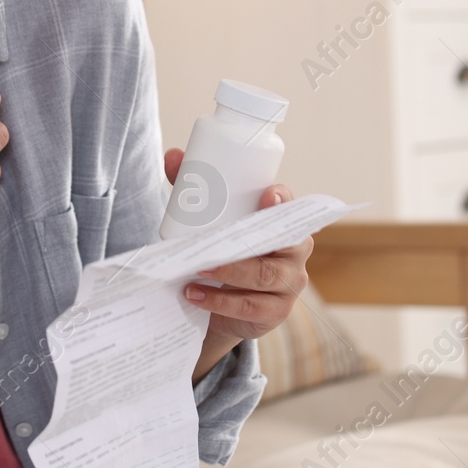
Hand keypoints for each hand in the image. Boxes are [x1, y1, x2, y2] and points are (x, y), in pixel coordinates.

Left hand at [163, 147, 311, 342]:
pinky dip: (220, 301)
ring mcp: (289, 284)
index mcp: (284, 224)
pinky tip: (194, 295)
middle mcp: (295, 252)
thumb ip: (195, 191)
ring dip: (229, 272)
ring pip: (265, 276)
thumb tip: (173, 156)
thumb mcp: (213, 223)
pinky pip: (251, 307)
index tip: (268, 194)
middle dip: (246, 241)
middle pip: (280, 243)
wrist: (224, 306)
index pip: (291, 209)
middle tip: (209, 244)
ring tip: (196, 269)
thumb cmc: (225, 252)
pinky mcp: (276, 312)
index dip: (284, 201)